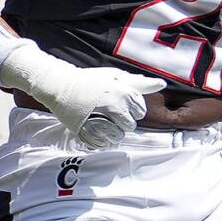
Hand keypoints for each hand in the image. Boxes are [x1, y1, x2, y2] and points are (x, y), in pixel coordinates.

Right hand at [3, 46, 162, 148]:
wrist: (60, 86)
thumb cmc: (88, 80)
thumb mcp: (114, 76)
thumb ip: (138, 83)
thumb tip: (161, 84)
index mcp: (123, 93)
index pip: (140, 111)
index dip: (131, 108)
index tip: (118, 102)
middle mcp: (113, 107)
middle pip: (130, 126)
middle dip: (122, 121)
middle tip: (107, 112)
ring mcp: (99, 120)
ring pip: (117, 137)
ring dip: (111, 132)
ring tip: (100, 120)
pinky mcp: (86, 131)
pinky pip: (102, 144)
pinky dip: (100, 139)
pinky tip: (93, 128)